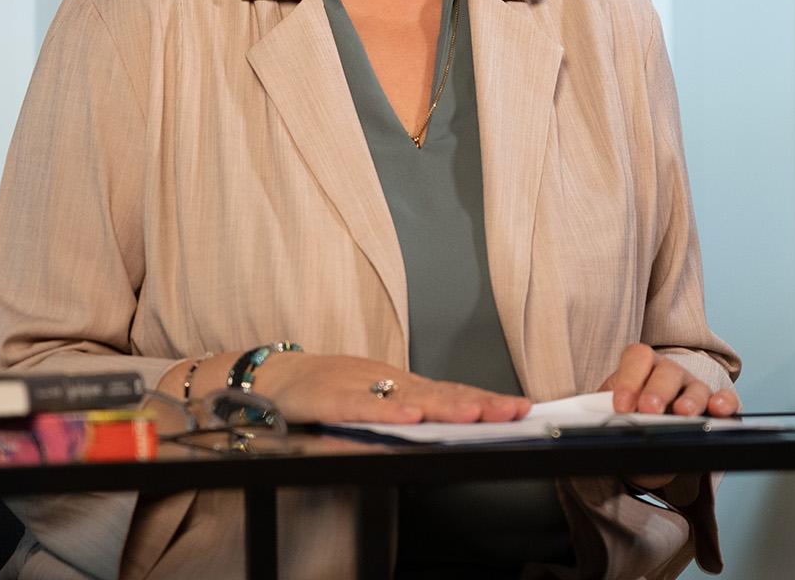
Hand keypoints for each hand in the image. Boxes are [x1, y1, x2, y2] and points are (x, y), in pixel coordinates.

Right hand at [246, 352, 531, 425]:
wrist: (274, 377)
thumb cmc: (327, 390)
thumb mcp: (376, 398)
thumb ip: (409, 410)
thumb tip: (458, 417)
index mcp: (400, 386)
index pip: (451, 393)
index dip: (486, 400)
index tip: (520, 407)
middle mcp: (386, 383)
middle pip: (438, 393)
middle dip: (478, 402)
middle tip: (512, 410)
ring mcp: (358, 389)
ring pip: (406, 399)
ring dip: (442, 406)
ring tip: (473, 414)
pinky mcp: (329, 401)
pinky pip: (360, 409)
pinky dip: (385, 412)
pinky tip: (408, 417)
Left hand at [601, 343, 738, 416]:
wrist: (644, 447)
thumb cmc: (627, 424)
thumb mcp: (611, 419)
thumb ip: (604, 417)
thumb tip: (594, 426)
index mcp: (640, 368)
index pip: (637, 358)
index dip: (630, 380)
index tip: (621, 407)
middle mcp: (668, 374)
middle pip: (667, 371)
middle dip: (657, 390)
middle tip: (648, 411)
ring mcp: (692, 389)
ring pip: (696, 386)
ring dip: (690, 399)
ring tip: (683, 413)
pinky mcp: (712, 408)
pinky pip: (723, 400)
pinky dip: (723, 404)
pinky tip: (719, 411)